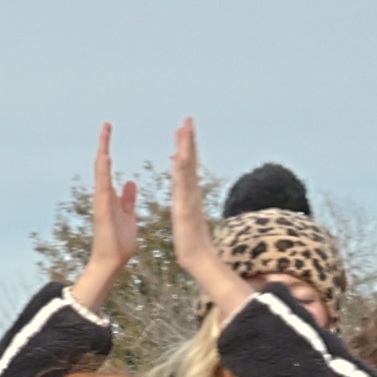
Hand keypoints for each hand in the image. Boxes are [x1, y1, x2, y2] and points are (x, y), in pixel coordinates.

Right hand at [74, 122, 137, 314]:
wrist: (113, 261)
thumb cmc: (120, 241)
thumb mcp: (128, 214)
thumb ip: (128, 198)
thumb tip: (131, 182)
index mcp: (110, 195)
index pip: (108, 167)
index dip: (108, 148)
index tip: (109, 131)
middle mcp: (103, 195)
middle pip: (102, 165)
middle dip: (103, 144)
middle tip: (105, 125)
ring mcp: (101, 201)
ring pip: (101, 173)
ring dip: (103, 153)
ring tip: (105, 135)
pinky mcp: (104, 209)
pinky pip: (103, 187)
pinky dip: (104, 172)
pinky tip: (106, 159)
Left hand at [170, 119, 248, 316]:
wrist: (197, 257)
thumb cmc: (192, 241)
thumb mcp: (187, 216)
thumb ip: (188, 203)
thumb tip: (188, 194)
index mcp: (188, 193)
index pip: (187, 166)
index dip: (187, 147)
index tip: (184, 129)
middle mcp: (192, 191)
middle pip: (191, 161)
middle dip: (189, 140)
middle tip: (187, 119)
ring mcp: (190, 197)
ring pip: (188, 167)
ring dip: (187, 147)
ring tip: (184, 128)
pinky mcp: (186, 206)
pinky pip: (183, 184)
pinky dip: (182, 168)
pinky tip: (180, 155)